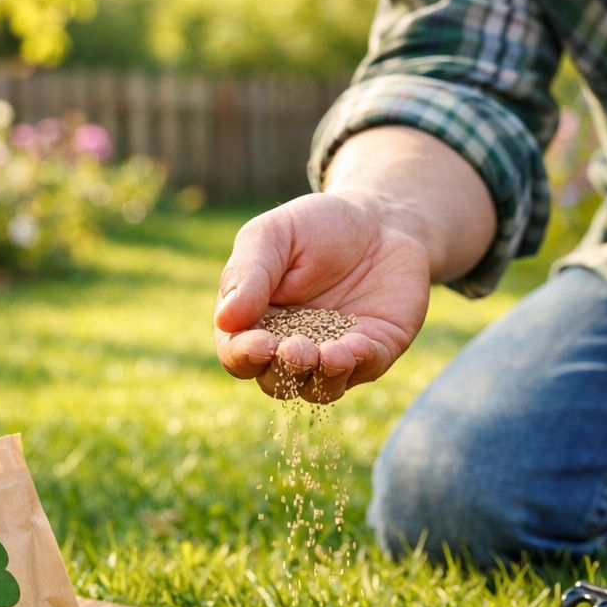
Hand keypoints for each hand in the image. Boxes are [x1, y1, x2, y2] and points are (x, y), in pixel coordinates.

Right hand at [214, 192, 432, 402]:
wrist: (381, 218)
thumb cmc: (317, 226)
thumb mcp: (274, 235)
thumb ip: (248, 273)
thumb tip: (225, 319)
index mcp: (256, 321)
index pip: (238, 354)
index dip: (245, 356)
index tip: (261, 344)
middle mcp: (291, 345)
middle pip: (276, 381)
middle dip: (285, 371)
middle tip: (297, 349)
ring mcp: (333, 354)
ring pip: (320, 388)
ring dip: (322, 378)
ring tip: (329, 355)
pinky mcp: (374, 351)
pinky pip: (365, 370)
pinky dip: (360, 363)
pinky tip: (358, 345)